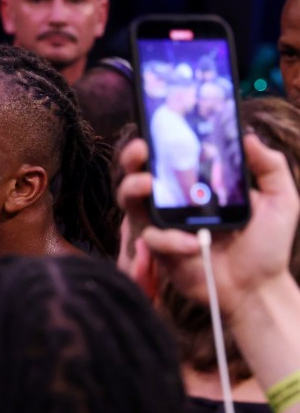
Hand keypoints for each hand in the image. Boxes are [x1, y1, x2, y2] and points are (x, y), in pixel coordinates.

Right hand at [117, 134, 298, 314]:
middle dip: (132, 157)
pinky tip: (191, 244)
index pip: (172, 156)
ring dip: (133, 188)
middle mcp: (176, 201)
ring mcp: (164, 224)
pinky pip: (152, 237)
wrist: (257, 288)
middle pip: (140, 172)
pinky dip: (169, 239)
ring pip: (131, 201)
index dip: (160, 140)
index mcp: (199, 185)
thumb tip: (247, 135)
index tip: (157, 125)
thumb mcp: (281, 200)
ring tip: (147, 185)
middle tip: (140, 148)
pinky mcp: (160, 250)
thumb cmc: (267, 245)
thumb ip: (270, 166)